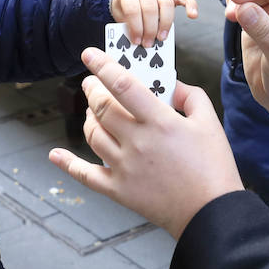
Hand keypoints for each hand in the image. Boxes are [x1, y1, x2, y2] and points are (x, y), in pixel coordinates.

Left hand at [48, 48, 243, 238]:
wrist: (211, 214)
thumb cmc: (214, 168)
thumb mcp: (210, 124)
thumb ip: (191, 97)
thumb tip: (172, 85)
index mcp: (160, 122)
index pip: (123, 85)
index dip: (103, 66)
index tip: (89, 54)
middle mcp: (137, 142)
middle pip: (102, 108)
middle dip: (92, 89)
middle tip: (91, 82)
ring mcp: (125, 167)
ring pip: (93, 134)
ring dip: (88, 117)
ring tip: (92, 110)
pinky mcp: (119, 190)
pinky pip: (86, 175)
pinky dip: (68, 164)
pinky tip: (55, 155)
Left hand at [108, 0, 198, 46]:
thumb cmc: (125, 6)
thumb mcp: (120, 14)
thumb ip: (128, 25)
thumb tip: (137, 41)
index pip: (133, 9)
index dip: (135, 27)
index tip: (136, 41)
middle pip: (150, 8)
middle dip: (149, 29)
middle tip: (148, 44)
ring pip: (166, 4)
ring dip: (165, 24)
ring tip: (161, 38)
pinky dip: (190, 4)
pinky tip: (193, 15)